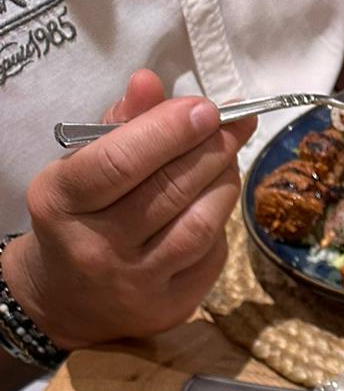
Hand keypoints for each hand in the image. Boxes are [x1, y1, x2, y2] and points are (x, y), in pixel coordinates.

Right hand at [2, 70, 255, 350]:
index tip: (206, 108)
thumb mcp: (78, 168)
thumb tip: (151, 83)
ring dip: (224, 185)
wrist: (68, 302)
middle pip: (168, 192)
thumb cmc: (76, 219)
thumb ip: (117, 126)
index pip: (121, 161)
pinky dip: (220, 221)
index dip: (169, 131)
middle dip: (209, 151)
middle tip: (233, 124)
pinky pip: (210, 257)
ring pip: (198, 227)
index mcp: (62, 203)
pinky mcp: (172, 307)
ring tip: (230, 157)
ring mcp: (139, 284)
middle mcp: (100, 248)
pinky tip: (218, 199)